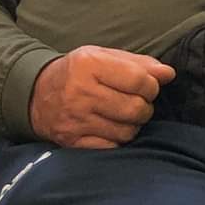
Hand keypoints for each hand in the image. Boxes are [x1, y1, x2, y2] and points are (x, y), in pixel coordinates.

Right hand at [29, 45, 175, 147]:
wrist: (36, 94)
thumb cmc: (79, 71)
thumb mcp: (104, 56)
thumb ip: (139, 63)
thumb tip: (168, 74)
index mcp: (91, 64)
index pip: (139, 80)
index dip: (152, 86)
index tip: (148, 87)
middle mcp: (81, 92)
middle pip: (135, 108)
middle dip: (145, 107)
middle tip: (139, 103)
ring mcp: (75, 119)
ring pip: (126, 131)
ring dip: (133, 125)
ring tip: (126, 115)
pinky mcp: (71, 141)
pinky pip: (110, 147)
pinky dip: (118, 140)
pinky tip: (113, 128)